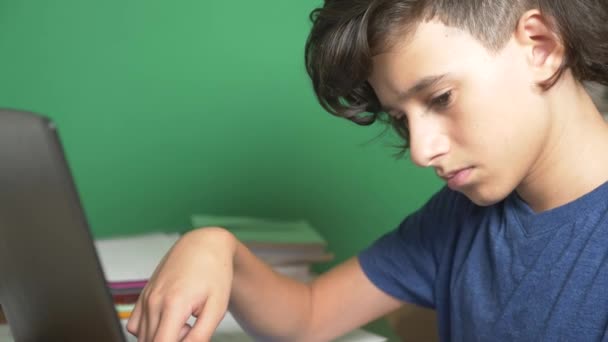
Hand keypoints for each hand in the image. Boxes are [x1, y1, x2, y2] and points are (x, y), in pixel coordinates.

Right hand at [126, 227, 235, 341]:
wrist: (205, 245)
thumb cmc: (214, 273)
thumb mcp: (217, 308)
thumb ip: (200, 336)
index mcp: (173, 305)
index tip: (187, 338)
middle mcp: (154, 301)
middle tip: (190, 328)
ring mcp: (146, 298)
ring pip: (142, 337)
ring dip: (162, 337)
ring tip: (184, 322)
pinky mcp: (143, 295)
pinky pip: (135, 325)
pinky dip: (149, 330)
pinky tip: (170, 320)